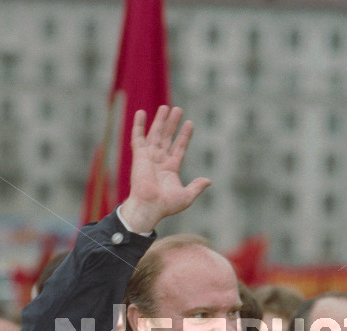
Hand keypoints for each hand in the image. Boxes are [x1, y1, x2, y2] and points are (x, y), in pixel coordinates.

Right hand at [118, 105, 210, 233]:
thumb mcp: (186, 196)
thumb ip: (197, 187)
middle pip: (167, 137)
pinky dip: (138, 125)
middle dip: (173, 124)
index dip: (184, 136)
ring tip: (166, 107)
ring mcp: (149, 157)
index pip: (179, 147)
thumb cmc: (166, 205)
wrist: (149, 207)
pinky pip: (138, 138)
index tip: (190, 123)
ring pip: (155, 134)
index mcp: (171, 168)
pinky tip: (141, 112)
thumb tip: (208, 181)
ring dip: (160, 121)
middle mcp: (160, 161)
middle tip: (178, 109)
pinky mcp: (138, 156)